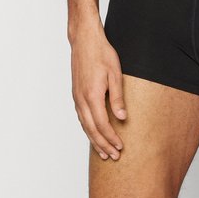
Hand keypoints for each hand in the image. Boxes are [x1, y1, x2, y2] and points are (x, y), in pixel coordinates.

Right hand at [70, 20, 126, 160]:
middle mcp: (81, 100)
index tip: (120, 147)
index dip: (111, 138)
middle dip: (103, 144)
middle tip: (113, 157)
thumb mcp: (115, 74)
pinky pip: (81, 117)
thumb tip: (122, 118)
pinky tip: (93, 132)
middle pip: (91, 129)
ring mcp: (76, 97)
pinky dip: (87, 129)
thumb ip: (117, 97)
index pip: (102, 125)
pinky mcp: (76, 94)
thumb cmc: (101, 54)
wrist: (84, 40)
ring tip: (103, 152)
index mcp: (92, 96)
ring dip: (94, 140)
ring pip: (84, 125)